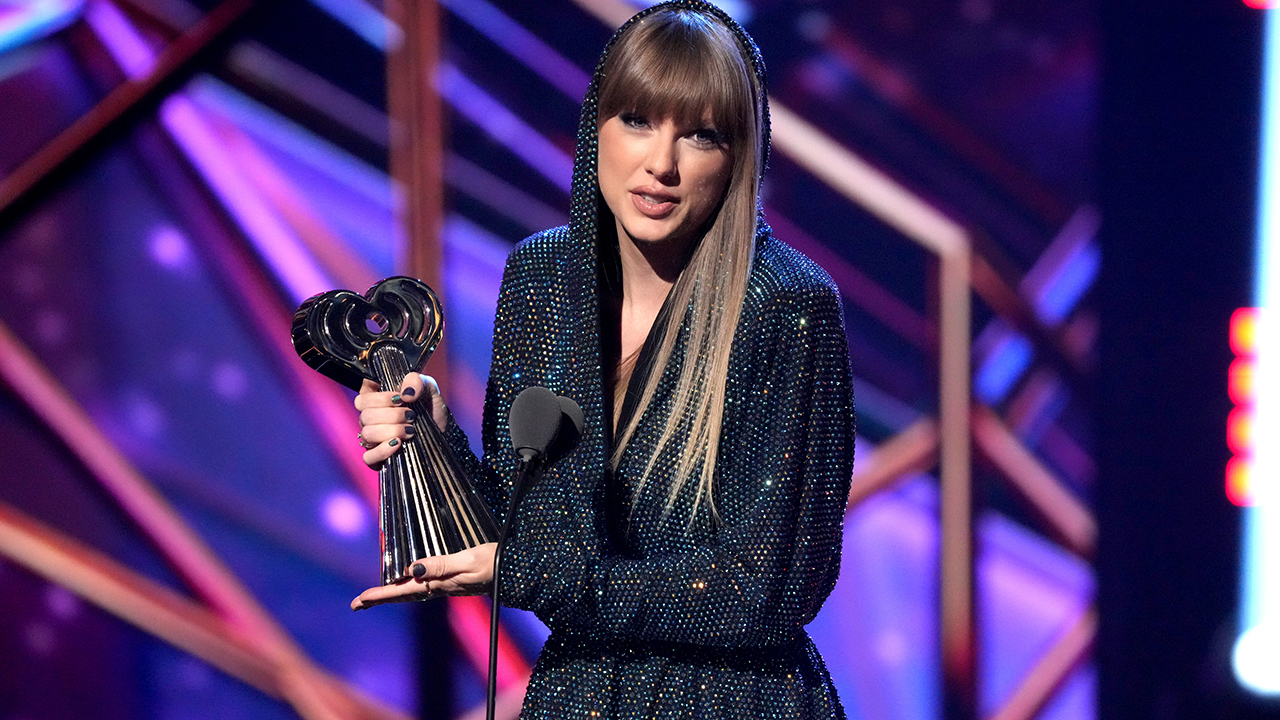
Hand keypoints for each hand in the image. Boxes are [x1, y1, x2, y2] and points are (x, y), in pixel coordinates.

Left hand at [350, 543, 496, 609]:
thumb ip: (442, 565)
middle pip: (404, 595)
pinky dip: (409, 586)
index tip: (359, 600)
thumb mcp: (470, 560)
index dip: (380, 595)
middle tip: (357, 604)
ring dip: (391, 593)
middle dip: (380, 598)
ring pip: (412, 592)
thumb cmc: (498, 564)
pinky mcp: (454, 581)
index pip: (404, 591)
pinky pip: (424, 586)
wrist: (519, 573)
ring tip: (373, 596)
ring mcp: (447, 586)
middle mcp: (441, 587)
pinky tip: (407, 582)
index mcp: (441, 584)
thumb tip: (412, 570)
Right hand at [353, 373, 448, 467]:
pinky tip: (398, 444)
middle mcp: (371, 419)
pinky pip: (368, 457)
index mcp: (377, 400)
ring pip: (367, 434)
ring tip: (410, 430)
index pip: (362, 397)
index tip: (399, 398)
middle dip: (392, 415)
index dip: (379, 397)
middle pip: (365, 415)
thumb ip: (416, 381)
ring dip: (391, 431)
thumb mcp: (428, 389)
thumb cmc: (431, 409)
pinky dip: (383, 450)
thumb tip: (405, 394)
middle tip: (411, 416)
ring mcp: (372, 439)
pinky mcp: (378, 457)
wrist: (443, 432)